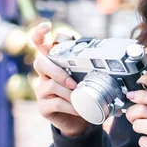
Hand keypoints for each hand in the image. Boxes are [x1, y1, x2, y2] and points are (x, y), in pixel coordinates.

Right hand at [31, 22, 90, 136]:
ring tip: (80, 96)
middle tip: (73, 82)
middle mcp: (44, 73)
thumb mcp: (87, 74)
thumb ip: (89, 61)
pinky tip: (79, 109)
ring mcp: (41, 90)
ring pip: (50, 85)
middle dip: (57, 71)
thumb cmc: (84, 91)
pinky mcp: (43, 106)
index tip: (47, 26)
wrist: (80, 119)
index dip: (40, 33)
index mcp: (54, 61)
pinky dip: (70, 106)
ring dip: (68, 92)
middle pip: (40, 63)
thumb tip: (105, 47)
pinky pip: (55, 103)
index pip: (41, 43)